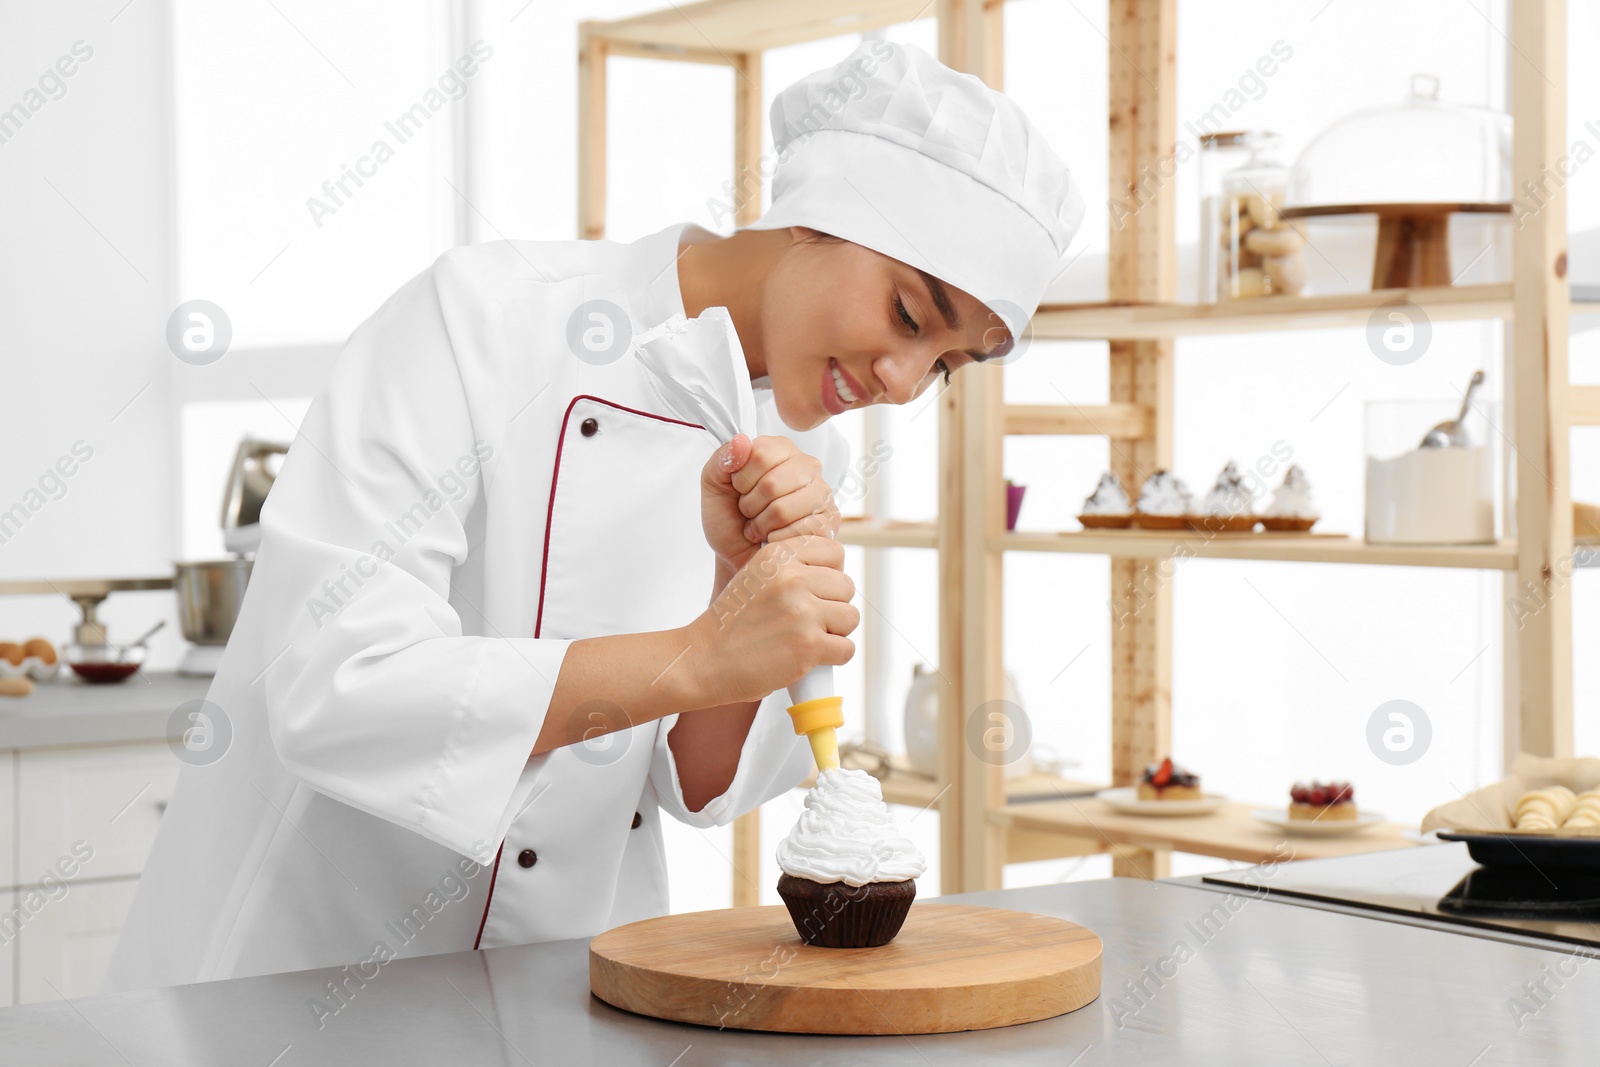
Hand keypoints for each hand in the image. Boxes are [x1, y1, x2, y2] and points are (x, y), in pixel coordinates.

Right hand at [681, 535, 857, 706]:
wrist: (703, 660)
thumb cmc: (730, 624)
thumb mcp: (756, 577)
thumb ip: (792, 568)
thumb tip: (836, 572)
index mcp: (778, 556)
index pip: (834, 552)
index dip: (829, 576)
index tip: (814, 592)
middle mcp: (791, 578)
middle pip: (846, 587)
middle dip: (832, 607)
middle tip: (806, 622)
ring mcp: (801, 612)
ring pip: (850, 617)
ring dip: (834, 632)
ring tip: (806, 638)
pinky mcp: (808, 645)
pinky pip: (846, 648)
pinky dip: (832, 657)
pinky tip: (808, 657)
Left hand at [700, 434, 841, 571]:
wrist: (740, 556)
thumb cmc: (730, 520)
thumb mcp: (714, 485)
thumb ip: (722, 459)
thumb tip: (741, 442)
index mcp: (779, 449)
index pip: (759, 453)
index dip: (741, 479)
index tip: (739, 490)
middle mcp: (806, 465)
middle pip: (771, 484)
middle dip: (750, 506)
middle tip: (748, 513)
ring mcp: (822, 493)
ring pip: (783, 509)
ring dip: (761, 526)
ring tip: (759, 527)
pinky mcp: (829, 521)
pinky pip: (797, 532)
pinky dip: (776, 541)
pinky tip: (775, 538)